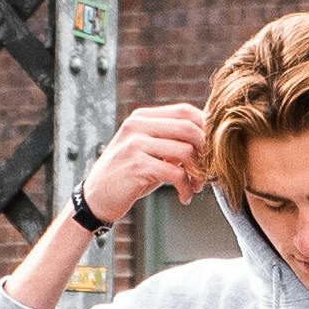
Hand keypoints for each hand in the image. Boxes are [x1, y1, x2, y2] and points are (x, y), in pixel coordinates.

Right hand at [79, 102, 209, 226]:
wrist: (96, 197)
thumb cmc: (128, 175)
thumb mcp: (148, 151)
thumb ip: (171, 141)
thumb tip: (208, 138)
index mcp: (142, 117)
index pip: (185, 110)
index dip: (205, 129)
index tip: (212, 150)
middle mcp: (137, 126)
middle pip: (188, 128)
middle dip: (206, 152)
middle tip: (208, 171)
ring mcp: (135, 144)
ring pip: (185, 151)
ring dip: (198, 173)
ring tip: (196, 187)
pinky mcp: (136, 166)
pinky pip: (175, 173)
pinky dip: (186, 188)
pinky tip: (185, 197)